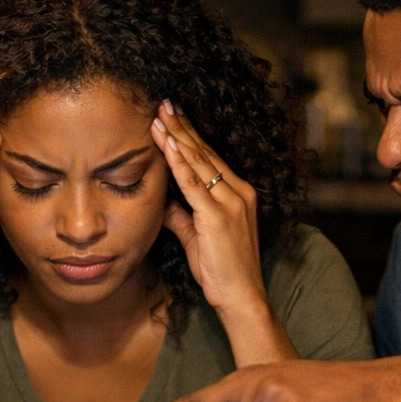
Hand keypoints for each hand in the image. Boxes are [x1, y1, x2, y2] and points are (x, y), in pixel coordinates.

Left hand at [150, 100, 267, 317]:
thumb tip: (162, 201)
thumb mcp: (197, 238)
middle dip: (182, 127)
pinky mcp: (218, 216)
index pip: (210, 158)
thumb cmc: (222, 272)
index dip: (190, 137)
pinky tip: (168, 145)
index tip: (172, 118)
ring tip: (159, 117)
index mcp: (238, 195)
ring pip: (199, 162)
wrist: (241, 297)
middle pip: (205, 153)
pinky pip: (194, 184)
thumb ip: (181, 216)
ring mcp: (231, 203)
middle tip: (164, 104)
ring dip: (177, 138)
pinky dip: (180, 162)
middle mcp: (239, 193)